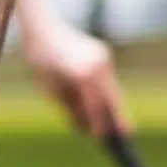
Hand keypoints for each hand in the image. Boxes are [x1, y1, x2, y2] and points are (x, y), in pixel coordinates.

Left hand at [24, 13, 129, 138]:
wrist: (43, 29)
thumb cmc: (42, 62)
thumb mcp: (52, 90)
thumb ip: (71, 109)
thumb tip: (87, 128)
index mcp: (81, 73)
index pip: (95, 105)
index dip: (99, 123)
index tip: (102, 138)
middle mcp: (97, 64)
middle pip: (111, 97)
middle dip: (118, 117)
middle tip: (125, 135)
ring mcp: (103, 57)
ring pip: (113, 88)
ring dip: (115, 106)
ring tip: (123, 127)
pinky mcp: (104, 54)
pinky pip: (108, 80)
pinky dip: (108, 93)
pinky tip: (110, 107)